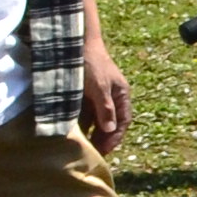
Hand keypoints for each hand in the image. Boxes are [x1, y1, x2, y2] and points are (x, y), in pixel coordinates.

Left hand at [87, 38, 133, 152]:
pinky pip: (85, 113)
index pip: (122, 121)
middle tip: (93, 154)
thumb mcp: (100, 87)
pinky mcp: (84, 94)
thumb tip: (110, 129)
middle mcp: (111, 97)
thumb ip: (106, 108)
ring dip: (91, 132)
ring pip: (97, 119)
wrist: (76, 43)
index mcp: (121, 94)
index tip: (105, 151)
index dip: (115, 137)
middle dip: (103, 138)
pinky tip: (73, 132)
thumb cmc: (92, 63)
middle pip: (110, 122)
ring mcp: (98, 96)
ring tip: (83, 147)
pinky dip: (81, 124)